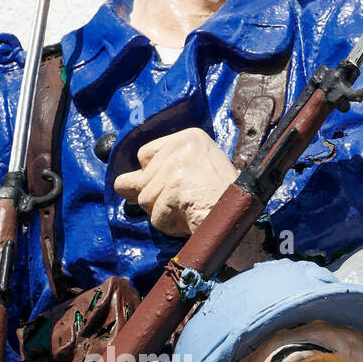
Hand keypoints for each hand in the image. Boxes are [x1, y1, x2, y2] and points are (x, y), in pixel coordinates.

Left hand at [113, 127, 272, 268]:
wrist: (242, 215)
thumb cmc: (222, 197)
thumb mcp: (195, 169)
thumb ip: (161, 170)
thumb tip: (120, 184)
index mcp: (188, 136)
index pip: (144, 155)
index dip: (154, 176)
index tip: (174, 186)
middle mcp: (182, 147)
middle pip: (142, 179)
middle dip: (156, 197)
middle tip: (181, 203)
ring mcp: (177, 167)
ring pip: (145, 199)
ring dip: (164, 213)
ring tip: (189, 210)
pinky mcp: (176, 189)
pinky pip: (156, 216)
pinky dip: (171, 224)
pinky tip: (191, 219)